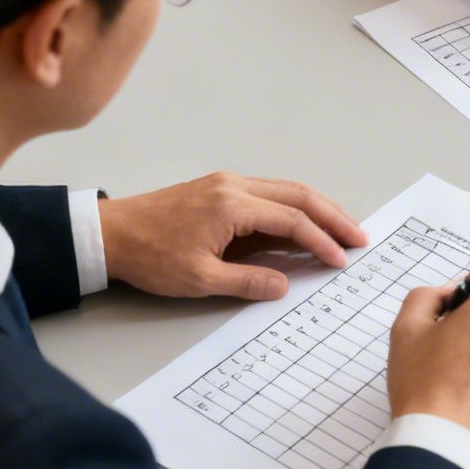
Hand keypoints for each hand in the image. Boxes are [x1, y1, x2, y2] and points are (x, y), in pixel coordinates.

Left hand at [98, 173, 368, 299]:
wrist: (109, 234)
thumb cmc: (150, 256)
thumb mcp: (200, 278)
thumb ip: (248, 281)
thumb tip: (285, 285)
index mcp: (233, 205)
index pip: (292, 220)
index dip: (321, 241)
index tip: (341, 260)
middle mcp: (235, 185)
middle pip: (299, 195)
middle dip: (333, 216)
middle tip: (360, 237)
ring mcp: (227, 183)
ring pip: (287, 189)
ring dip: (318, 208)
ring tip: (343, 228)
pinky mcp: (220, 188)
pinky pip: (269, 192)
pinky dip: (295, 206)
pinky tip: (305, 222)